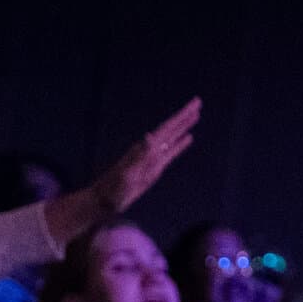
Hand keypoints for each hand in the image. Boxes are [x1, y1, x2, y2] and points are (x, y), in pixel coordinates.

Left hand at [93, 98, 200, 213]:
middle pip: (171, 128)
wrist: (104, 200)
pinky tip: (188, 138)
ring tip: (196, 114)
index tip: (194, 104)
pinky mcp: (155, 167)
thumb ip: (140, 157)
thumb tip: (150, 136)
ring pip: (172, 137)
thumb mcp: (127, 175)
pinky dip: (181, 143)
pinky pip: (171, 151)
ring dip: (184, 126)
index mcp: (146, 149)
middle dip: (184, 115)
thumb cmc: (114, 191)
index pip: (168, 128)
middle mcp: (149, 150)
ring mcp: (153, 158)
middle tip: (198, 101)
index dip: (181, 116)